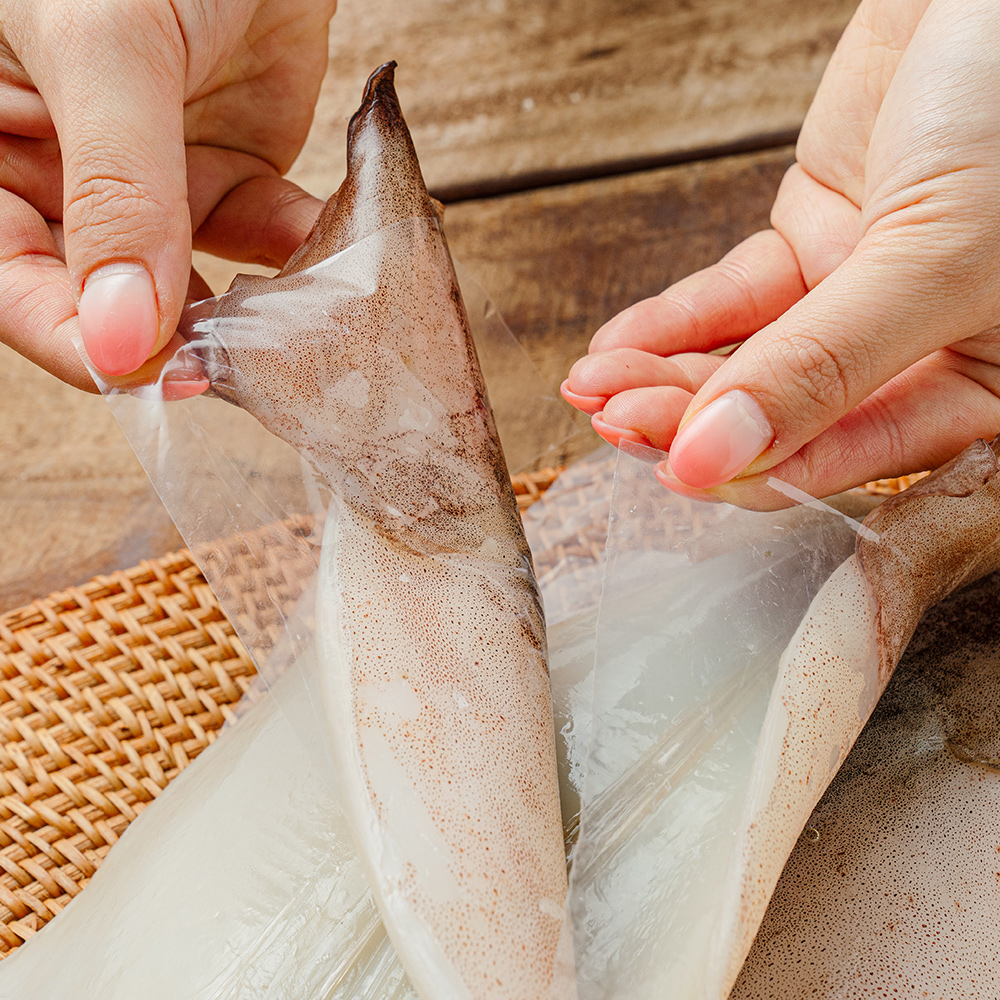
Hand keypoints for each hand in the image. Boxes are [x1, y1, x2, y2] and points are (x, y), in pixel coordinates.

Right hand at [0, 0, 333, 388]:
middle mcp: (64, 177)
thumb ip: (115, 187)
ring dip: (250, 308)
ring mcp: (150, 180)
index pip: (20, 285)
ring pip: (193, 281)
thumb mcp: (101, 41)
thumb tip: (126, 335)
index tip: (160, 374)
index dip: (84, 342)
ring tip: (300, 326)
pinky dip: (302, 252)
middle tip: (244, 367)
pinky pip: (263, 236)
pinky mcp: (227, 167)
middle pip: (110, 300)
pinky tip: (336, 257)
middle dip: (178, 338)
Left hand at [563, 0, 999, 506]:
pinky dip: (675, 320)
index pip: (846, 457)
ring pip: (746, 357)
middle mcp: (916, 351)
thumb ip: (825, 365)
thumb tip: (716, 459)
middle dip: (691, 420)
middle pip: (780, 414)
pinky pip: (734, 295)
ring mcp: (857, 294)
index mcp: (980, 385)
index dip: (751, 469)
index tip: (672, 466)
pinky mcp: (813, 234)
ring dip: (665, 374)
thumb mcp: (936, 257)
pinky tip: (618, 343)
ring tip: (593, 385)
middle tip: (615, 420)